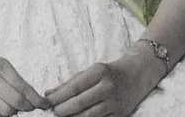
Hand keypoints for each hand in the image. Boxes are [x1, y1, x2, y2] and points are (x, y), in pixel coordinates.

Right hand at [0, 52, 50, 115]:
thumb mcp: (3, 66)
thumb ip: (17, 81)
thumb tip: (32, 99)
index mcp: (0, 68)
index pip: (23, 87)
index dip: (36, 99)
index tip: (45, 104)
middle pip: (15, 101)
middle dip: (28, 107)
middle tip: (32, 107)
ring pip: (5, 111)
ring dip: (15, 113)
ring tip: (17, 107)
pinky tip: (6, 111)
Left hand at [45, 50, 163, 116]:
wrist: (137, 75)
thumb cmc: (109, 72)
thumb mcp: (91, 71)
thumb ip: (70, 82)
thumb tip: (48, 93)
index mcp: (99, 72)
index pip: (74, 87)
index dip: (58, 97)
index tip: (46, 102)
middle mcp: (108, 87)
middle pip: (79, 103)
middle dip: (62, 110)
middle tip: (53, 112)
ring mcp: (115, 103)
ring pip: (88, 116)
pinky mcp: (120, 115)